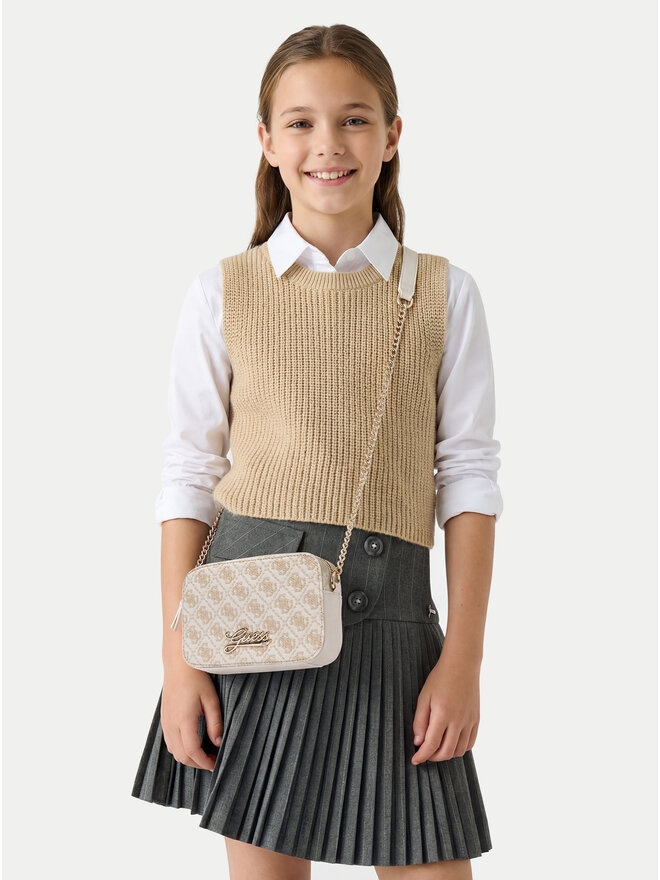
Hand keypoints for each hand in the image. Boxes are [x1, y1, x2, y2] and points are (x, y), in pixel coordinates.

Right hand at [161, 662, 223, 770]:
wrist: (178, 665)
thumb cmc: (196, 678)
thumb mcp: (211, 698)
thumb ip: (215, 722)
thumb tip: (218, 743)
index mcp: (183, 719)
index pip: (192, 751)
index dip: (204, 762)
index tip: (215, 765)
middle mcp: (171, 724)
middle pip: (181, 755)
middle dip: (197, 763)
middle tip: (212, 761)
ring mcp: (165, 722)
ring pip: (174, 751)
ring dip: (188, 758)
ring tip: (204, 754)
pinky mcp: (164, 719)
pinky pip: (170, 743)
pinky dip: (180, 750)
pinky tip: (193, 744)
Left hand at [410, 650, 480, 764]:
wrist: (462, 664)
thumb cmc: (440, 678)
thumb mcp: (424, 697)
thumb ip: (420, 721)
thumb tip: (418, 742)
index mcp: (443, 714)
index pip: (431, 745)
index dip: (422, 756)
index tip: (415, 760)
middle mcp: (458, 720)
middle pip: (446, 752)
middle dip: (432, 757)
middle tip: (424, 753)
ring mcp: (470, 721)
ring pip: (459, 751)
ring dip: (446, 754)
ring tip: (437, 747)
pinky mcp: (476, 720)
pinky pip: (470, 743)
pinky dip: (460, 748)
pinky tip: (451, 742)